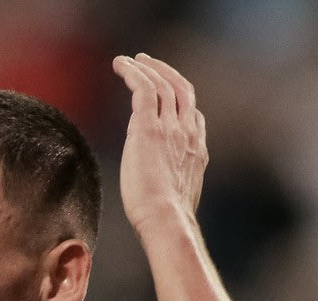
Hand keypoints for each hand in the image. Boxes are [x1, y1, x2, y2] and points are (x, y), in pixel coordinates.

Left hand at [111, 54, 207, 237]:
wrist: (166, 219)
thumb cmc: (166, 221)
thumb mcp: (177, 200)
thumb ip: (173, 188)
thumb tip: (161, 197)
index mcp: (197, 151)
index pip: (193, 116)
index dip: (181, 102)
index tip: (167, 95)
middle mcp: (188, 134)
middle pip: (182, 91)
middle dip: (166, 73)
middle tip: (149, 63)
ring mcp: (171, 128)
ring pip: (162, 84)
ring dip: (146, 68)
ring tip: (129, 61)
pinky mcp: (149, 126)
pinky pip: (144, 87)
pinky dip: (133, 72)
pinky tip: (120, 65)